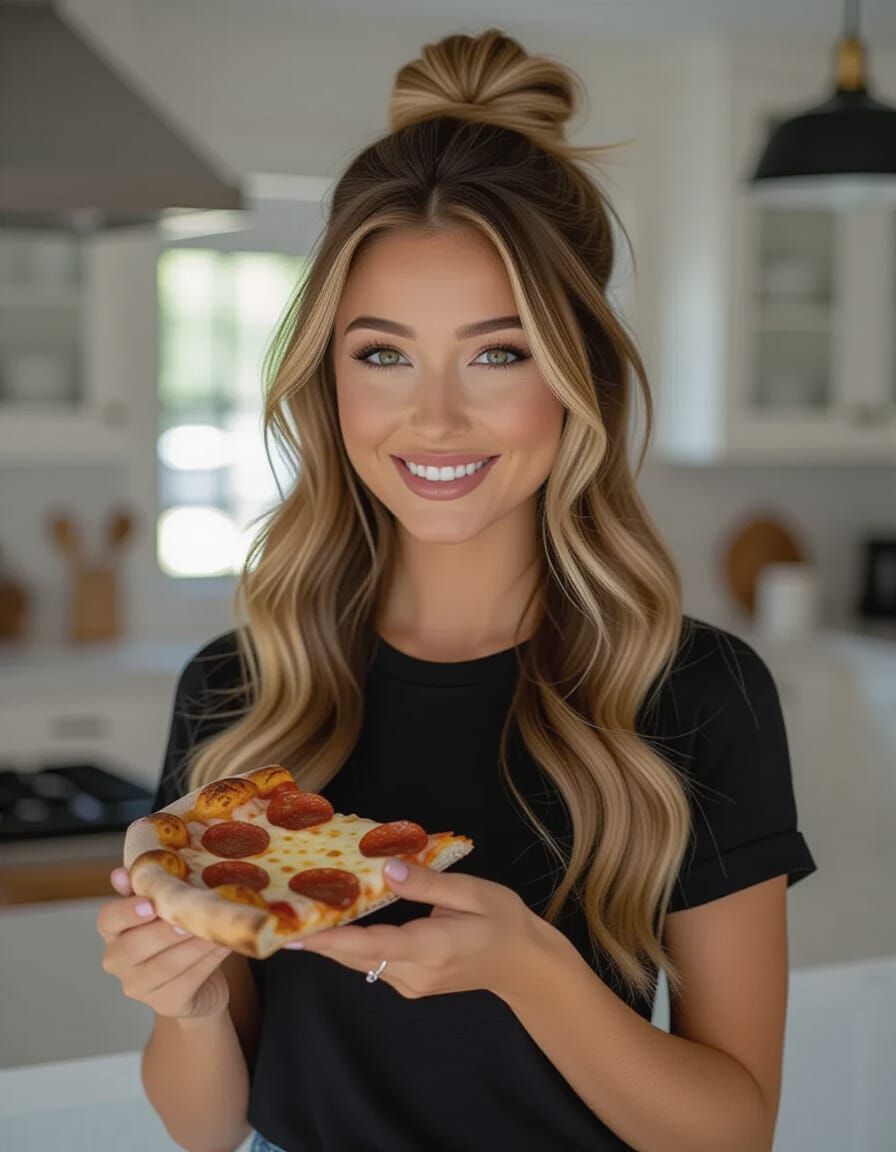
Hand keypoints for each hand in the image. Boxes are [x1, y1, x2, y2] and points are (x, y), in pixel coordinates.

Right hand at [97, 867, 232, 1021]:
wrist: (201, 980)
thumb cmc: (178, 932)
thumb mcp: (165, 906)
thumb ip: (148, 887)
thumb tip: (121, 873)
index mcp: (113, 930)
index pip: (108, 919)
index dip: (127, 912)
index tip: (150, 903)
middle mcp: (118, 961)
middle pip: (134, 947)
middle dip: (166, 931)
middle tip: (190, 918)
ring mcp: (139, 986)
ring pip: (165, 965)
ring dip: (194, 944)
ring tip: (217, 928)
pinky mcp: (167, 1002)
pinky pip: (189, 979)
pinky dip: (209, 959)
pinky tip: (224, 944)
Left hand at [288, 857, 559, 1000]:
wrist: (525, 966)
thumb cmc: (504, 921)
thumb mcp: (474, 891)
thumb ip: (428, 882)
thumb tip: (386, 867)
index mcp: (433, 947)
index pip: (373, 945)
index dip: (332, 939)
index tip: (296, 933)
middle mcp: (415, 974)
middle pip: (355, 957)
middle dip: (316, 938)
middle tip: (277, 915)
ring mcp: (411, 984)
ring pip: (360, 961)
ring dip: (330, 940)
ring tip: (294, 913)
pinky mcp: (410, 984)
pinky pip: (372, 962)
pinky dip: (350, 944)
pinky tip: (332, 922)